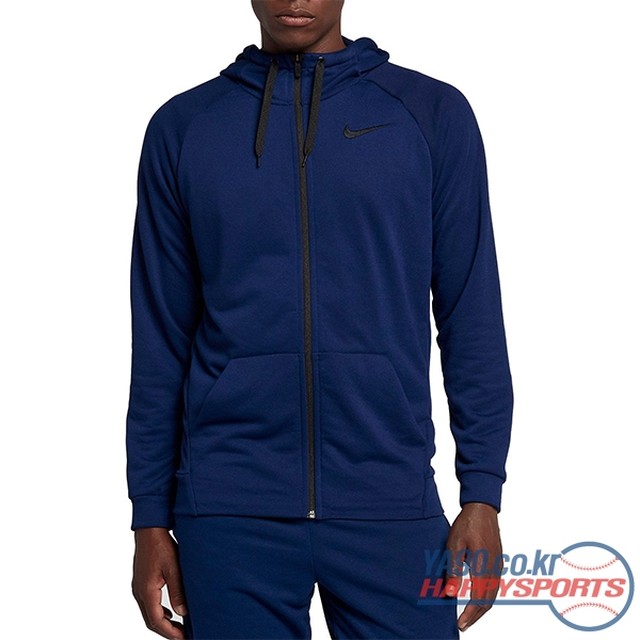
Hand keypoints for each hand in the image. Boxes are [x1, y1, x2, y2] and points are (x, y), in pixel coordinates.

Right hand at [132, 527, 187, 638]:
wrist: (150, 529)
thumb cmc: (161, 545)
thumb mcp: (174, 568)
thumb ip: (178, 591)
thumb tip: (183, 612)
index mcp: (146, 591)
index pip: (156, 621)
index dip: (170, 632)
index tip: (184, 638)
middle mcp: (139, 592)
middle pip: (151, 621)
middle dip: (167, 631)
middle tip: (183, 636)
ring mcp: (139, 587)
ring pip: (149, 613)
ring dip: (163, 623)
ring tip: (179, 627)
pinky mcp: (142, 582)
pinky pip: (148, 604)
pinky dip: (159, 612)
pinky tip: (170, 612)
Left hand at [444, 502, 501, 631]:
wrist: (482, 508)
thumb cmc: (467, 524)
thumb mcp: (454, 546)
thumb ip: (453, 571)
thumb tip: (450, 595)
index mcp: (483, 568)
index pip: (478, 600)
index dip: (469, 615)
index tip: (460, 625)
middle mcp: (494, 570)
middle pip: (488, 602)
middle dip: (476, 616)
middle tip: (463, 625)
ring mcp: (498, 566)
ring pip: (493, 595)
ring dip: (481, 608)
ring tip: (468, 616)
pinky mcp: (498, 561)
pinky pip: (494, 586)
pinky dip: (486, 597)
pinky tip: (477, 598)